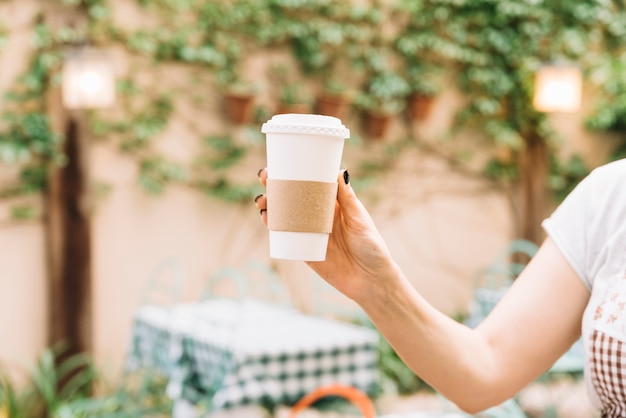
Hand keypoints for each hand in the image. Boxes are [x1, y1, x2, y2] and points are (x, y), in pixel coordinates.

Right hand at [255, 168, 396, 302]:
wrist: (370, 281)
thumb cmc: (372, 247)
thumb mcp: (359, 219)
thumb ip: (348, 198)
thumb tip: (340, 170)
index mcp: (333, 204)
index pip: (310, 184)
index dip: (294, 173)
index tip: (280, 164)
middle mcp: (318, 216)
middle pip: (293, 197)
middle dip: (275, 186)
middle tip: (264, 178)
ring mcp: (310, 232)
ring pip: (285, 215)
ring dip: (270, 205)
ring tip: (262, 200)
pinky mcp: (304, 250)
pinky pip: (286, 236)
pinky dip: (274, 226)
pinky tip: (266, 218)